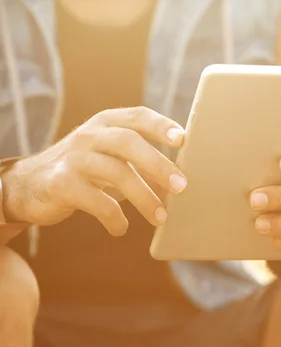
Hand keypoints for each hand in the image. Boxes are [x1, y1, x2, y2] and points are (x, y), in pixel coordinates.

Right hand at [2, 107, 186, 235]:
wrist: (30, 185)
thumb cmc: (85, 170)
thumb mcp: (110, 155)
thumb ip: (140, 158)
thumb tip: (181, 179)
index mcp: (106, 123)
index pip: (137, 116)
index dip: (161, 125)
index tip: (183, 139)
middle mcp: (89, 136)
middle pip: (128, 142)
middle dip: (159, 164)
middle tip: (181, 186)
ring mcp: (74, 158)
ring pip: (116, 173)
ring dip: (144, 198)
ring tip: (160, 218)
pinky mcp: (61, 184)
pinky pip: (97, 201)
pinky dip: (115, 218)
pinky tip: (121, 229)